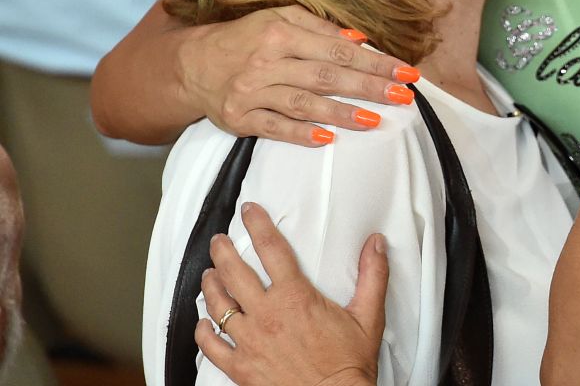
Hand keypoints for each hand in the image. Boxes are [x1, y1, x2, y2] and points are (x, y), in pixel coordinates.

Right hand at [179, 5, 420, 145]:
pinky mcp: (240, 119)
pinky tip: (327, 138)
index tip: (405, 72)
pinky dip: (300, 134)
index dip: (373, 61)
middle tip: (401, 97)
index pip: (337, 49)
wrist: (194, 65)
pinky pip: (274, 128)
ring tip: (373, 120)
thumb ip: (320, 27)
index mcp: (281, 34)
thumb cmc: (247, 38)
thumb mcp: (279, 19)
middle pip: (326, 76)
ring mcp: (253, 92)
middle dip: (367, 87)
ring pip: (303, 103)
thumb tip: (361, 40)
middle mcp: (268, 62)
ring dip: (341, 113)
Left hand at [196, 202, 387, 385]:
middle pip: (234, 272)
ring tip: (209, 274)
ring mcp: (250, 342)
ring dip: (210, 285)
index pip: (271, 248)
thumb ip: (373, 275)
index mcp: (295, 297)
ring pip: (218, 305)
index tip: (250, 211)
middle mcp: (267, 316)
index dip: (258, 223)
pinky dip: (202, 331)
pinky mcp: (240, 368)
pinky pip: (211, 346)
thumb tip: (376, 244)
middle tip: (220, 241)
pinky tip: (203, 322)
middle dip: (223, 251)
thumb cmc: (348, 364)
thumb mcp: (368, 316)